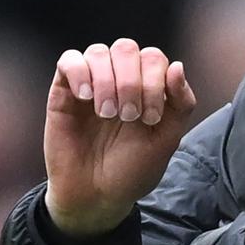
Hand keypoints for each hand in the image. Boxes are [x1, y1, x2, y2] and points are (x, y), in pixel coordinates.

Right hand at [42, 38, 196, 236]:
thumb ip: (181, 103)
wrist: (95, 196)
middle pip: (126, 48)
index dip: (154, 81)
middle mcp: (118, 78)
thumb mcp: (167, 139)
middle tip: (128, 116)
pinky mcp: (64, 91)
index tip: (151, 117)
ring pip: (99, 52)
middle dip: (131, 81)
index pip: (153, 57)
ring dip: (107, 80)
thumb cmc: (132, 168)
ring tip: (107, 113)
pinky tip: (86, 97)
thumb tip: (177, 65)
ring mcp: (90, 82)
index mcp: (145, 85)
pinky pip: (68, 60)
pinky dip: (79, 72)